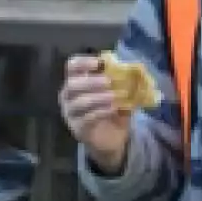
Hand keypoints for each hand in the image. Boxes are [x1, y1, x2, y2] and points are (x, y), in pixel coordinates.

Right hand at [60, 54, 132, 174]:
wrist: (112, 138)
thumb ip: (121, 81)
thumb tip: (133, 69)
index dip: (83, 62)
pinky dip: (100, 112)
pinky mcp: (78, 129)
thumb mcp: (118, 92)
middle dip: (90, 81)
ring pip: (78, 103)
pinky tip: (113, 109)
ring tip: (114, 96)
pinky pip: (86, 118)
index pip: (71, 66)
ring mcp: (70, 114)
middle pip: (72, 85)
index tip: (99, 62)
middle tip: (108, 81)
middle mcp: (68, 96)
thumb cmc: (112, 109)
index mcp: (76, 81)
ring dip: (98, 97)